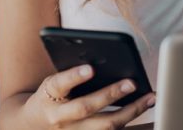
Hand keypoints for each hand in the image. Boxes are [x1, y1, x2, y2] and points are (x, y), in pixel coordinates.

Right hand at [29, 64, 155, 128]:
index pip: (59, 84)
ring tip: (149, 97)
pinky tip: (143, 109)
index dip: (74, 77)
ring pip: (104, 126)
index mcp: (48, 96)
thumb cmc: (48, 98)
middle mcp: (59, 117)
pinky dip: (129, 122)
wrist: (32, 126)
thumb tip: (101, 60)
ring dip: (131, 111)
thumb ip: (70, 75)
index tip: (90, 68)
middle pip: (86, 108)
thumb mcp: (51, 83)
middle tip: (131, 83)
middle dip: (110, 95)